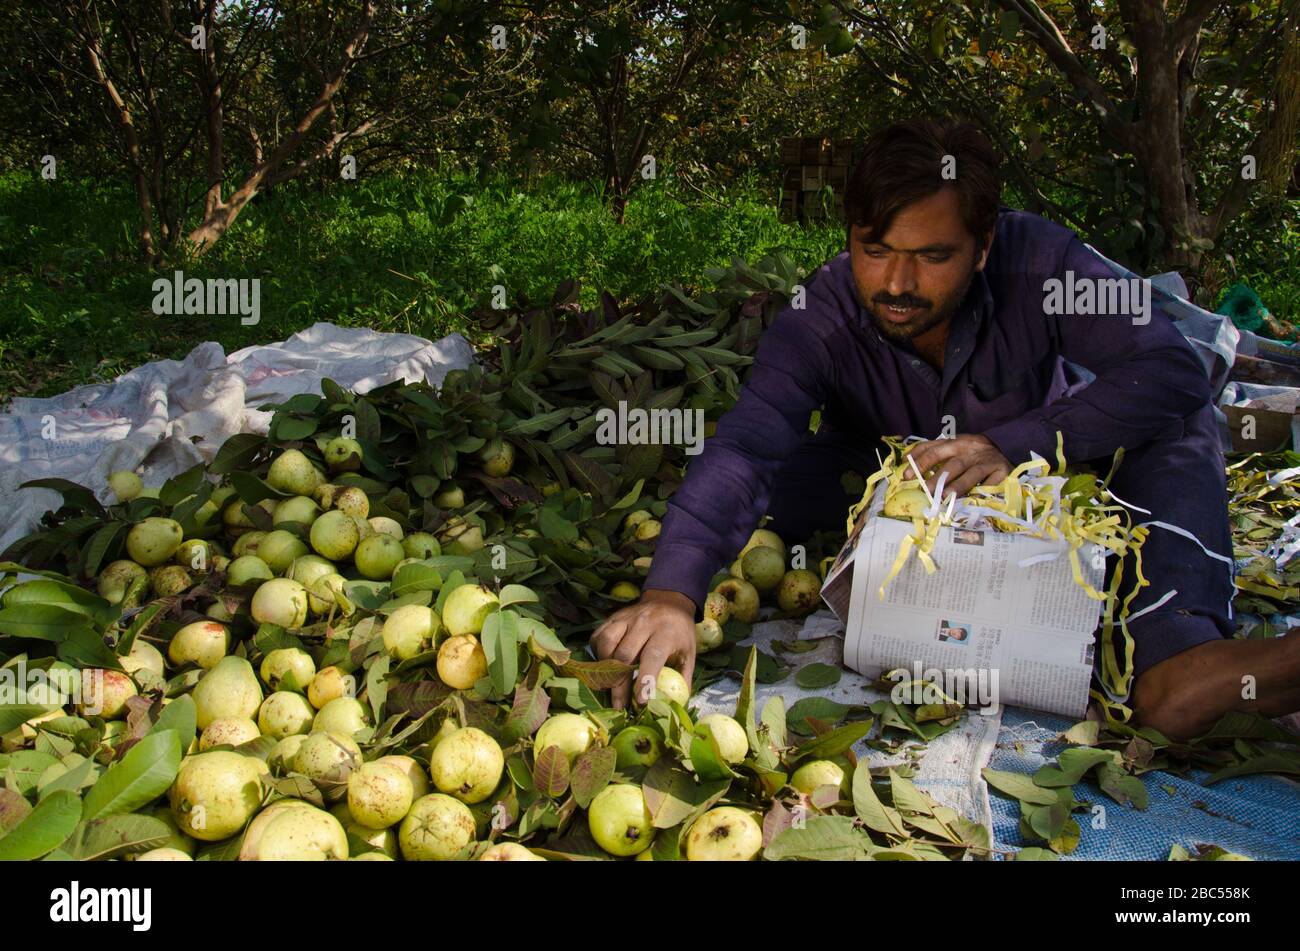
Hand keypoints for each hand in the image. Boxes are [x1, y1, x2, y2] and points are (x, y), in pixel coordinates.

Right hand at [590, 588, 696, 708]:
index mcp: (666, 633)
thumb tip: (676, 706)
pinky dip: (598, 654)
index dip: (645, 679)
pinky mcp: (613, 617)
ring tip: (610, 685)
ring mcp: (626, 619)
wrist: (669, 600)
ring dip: (606, 668)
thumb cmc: (679, 632)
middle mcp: (644, 623)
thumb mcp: (689, 653)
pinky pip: (598, 637)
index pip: (652, 657)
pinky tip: (605, 665)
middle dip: (620, 684)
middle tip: (619, 707)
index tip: (640, 701)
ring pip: (607, 644)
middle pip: (625, 655)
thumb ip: (683, 678)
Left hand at [906, 434, 1011, 499]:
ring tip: (946, 497)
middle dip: (937, 478)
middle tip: (925, 491)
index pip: (934, 450)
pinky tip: (973, 501)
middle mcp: (970, 450)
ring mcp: (987, 460)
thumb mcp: (953, 446)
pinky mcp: (1002, 470)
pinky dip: (983, 491)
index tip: (906, 476)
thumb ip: (933, 452)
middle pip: (952, 464)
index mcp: (955, 443)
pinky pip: (992, 483)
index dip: (920, 462)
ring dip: (958, 486)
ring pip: (971, 474)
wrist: (1005, 445)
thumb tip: (906, 461)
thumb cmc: (971, 451)